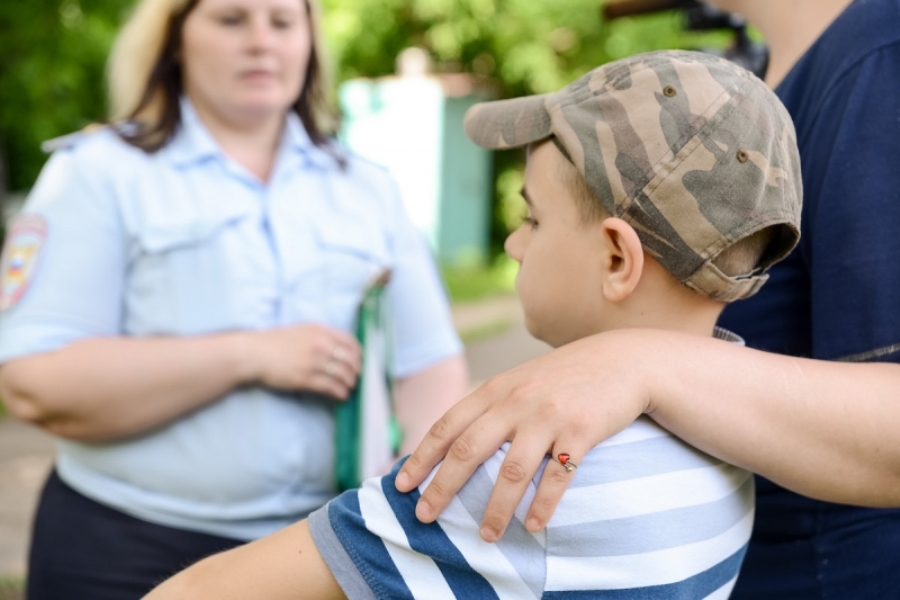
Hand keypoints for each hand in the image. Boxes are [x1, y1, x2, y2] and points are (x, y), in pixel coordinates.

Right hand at [245, 324, 361, 399]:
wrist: (254, 353)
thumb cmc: (275, 343)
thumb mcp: (302, 331)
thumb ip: (321, 337)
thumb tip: (340, 350)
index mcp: (320, 331)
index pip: (351, 342)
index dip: (359, 355)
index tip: (359, 363)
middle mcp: (320, 344)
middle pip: (351, 360)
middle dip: (356, 372)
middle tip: (356, 379)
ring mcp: (313, 362)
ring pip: (343, 375)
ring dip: (349, 384)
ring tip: (348, 389)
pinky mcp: (305, 378)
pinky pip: (331, 387)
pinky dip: (340, 393)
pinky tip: (340, 396)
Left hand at [394, 329, 654, 540]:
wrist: (624, 360)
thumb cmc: (566, 377)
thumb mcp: (522, 381)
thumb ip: (492, 406)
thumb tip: (454, 442)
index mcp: (497, 389)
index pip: (448, 425)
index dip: (422, 456)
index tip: (402, 484)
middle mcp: (517, 401)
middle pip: (469, 450)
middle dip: (443, 487)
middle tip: (425, 517)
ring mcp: (549, 416)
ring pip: (512, 471)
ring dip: (496, 509)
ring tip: (486, 536)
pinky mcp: (582, 430)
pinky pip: (558, 476)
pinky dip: (544, 505)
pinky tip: (534, 525)